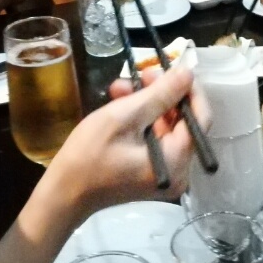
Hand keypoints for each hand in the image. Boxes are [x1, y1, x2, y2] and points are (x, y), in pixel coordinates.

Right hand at [47, 66, 209, 212]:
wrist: (61, 195)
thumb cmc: (88, 156)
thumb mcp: (122, 118)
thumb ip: (159, 95)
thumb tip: (188, 72)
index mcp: (176, 161)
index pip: (200, 118)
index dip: (190, 90)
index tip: (172, 67)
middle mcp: (179, 171)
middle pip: (183, 122)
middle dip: (162, 94)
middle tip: (141, 73)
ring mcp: (164, 174)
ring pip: (166, 127)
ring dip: (147, 103)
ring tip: (120, 87)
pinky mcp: (150, 173)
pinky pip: (155, 139)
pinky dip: (141, 120)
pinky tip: (120, 103)